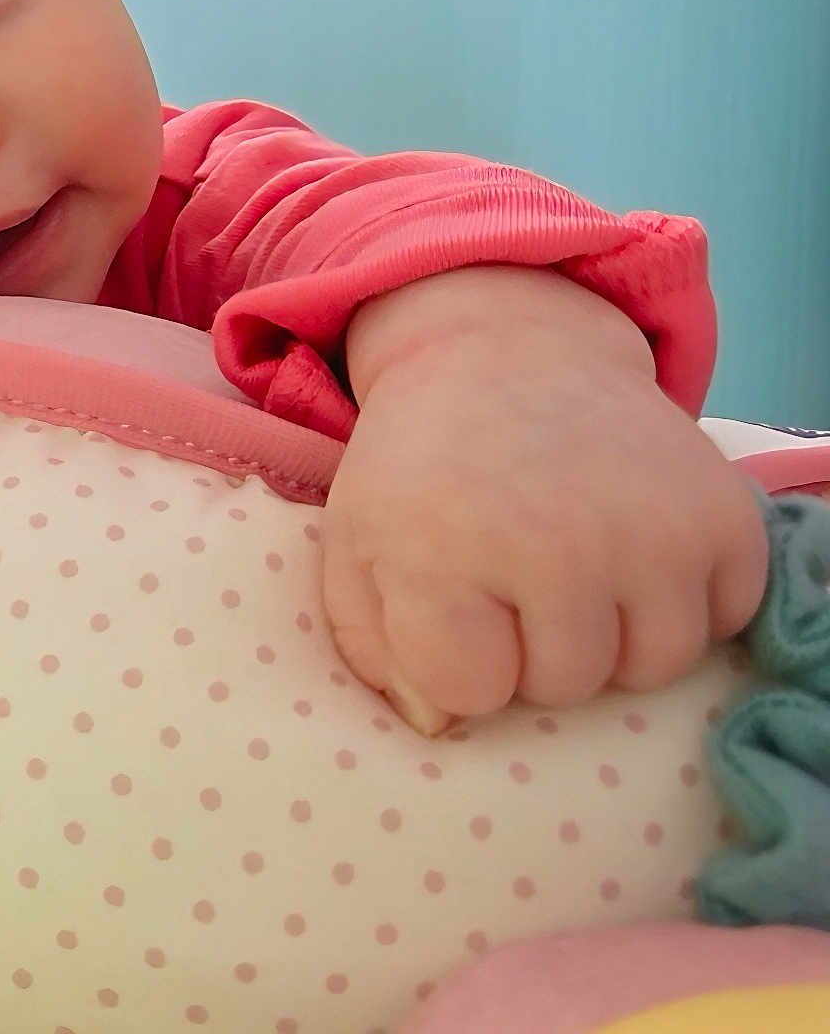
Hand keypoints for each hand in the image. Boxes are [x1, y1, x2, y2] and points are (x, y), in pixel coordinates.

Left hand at [324, 267, 768, 734]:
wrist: (508, 352)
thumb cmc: (422, 465)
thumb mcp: (356, 544)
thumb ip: (375, 651)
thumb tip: (440, 727)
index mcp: (442, 551)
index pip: (470, 693)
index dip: (460, 658)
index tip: (453, 601)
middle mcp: (554, 544)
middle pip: (563, 687)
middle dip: (533, 648)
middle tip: (514, 570)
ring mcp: (651, 530)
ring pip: (651, 668)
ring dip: (613, 636)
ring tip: (574, 567)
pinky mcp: (724, 516)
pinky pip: (721, 621)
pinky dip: (685, 600)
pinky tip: (633, 547)